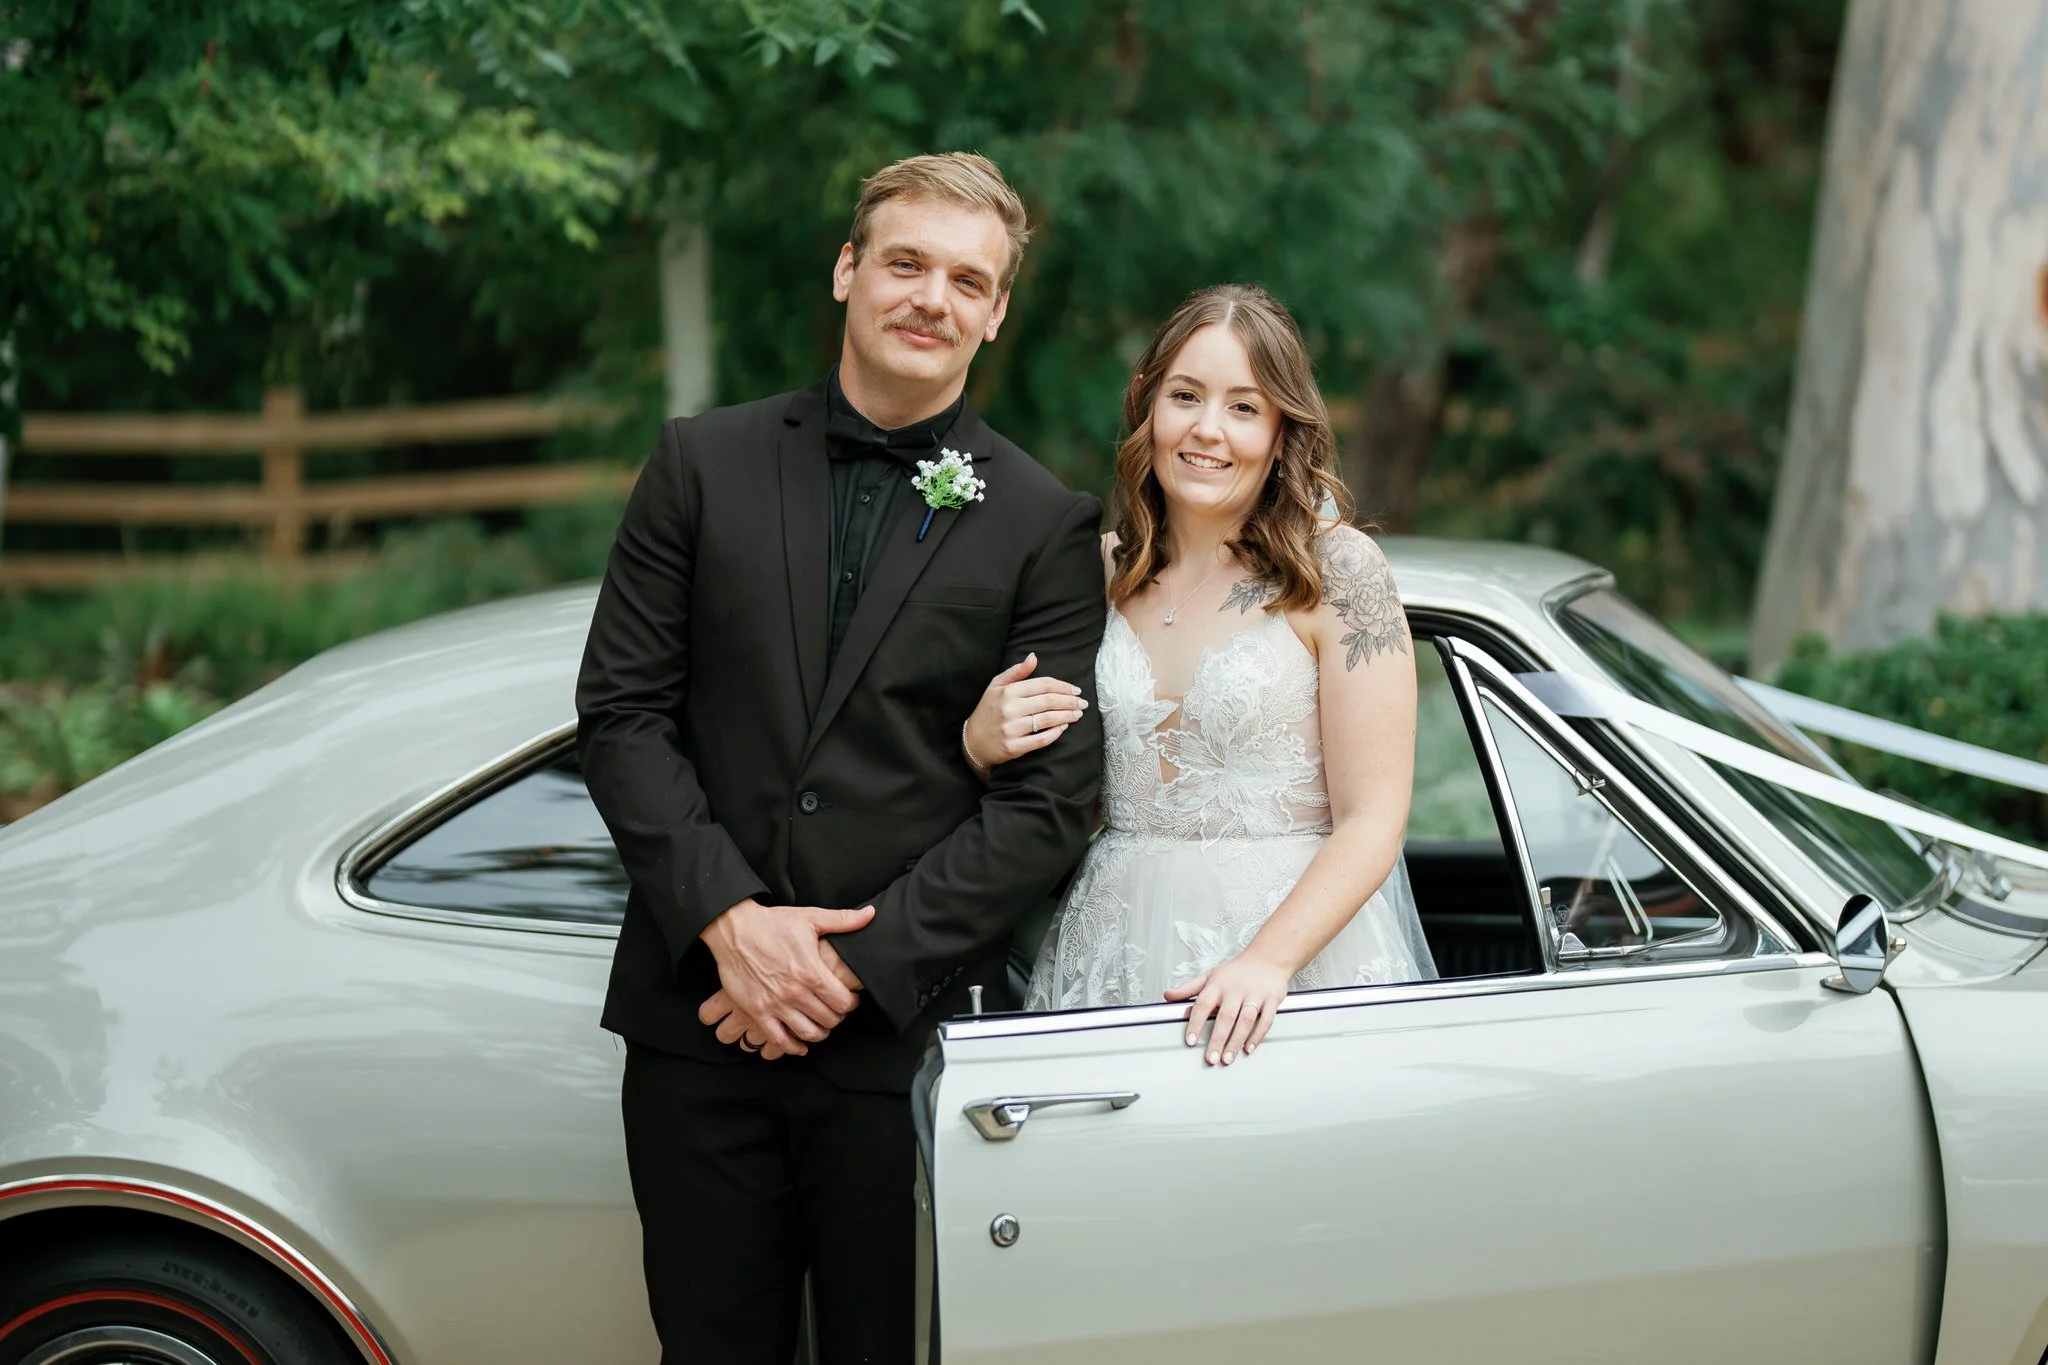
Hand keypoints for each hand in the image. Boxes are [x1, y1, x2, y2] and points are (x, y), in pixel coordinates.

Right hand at [699, 899, 872, 1053]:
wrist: (734, 929)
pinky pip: (779, 1039)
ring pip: (807, 1033)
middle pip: (829, 1020)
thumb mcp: (811, 918)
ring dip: (819, 1033)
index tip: (849, 998)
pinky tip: (799, 1044)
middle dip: (836, 1017)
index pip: (844, 1002)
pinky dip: (792, 1046)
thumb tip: (871, 914)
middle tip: (834, 1010)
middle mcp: (795, 992)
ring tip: (821, 1025)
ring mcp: (775, 1004)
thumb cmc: (773, 923)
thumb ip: (844, 920)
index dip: (851, 1002)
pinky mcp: (757, 1011)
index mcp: (812, 972)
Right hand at [962, 653, 1086, 774]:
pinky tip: (1064, 728)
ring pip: (1048, 719)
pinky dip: (1056, 733)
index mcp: (1008, 691)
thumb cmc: (988, 710)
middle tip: (1082, 703)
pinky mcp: (1014, 747)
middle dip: (1070, 701)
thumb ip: (1017, 672)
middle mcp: (1010, 709)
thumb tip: (1034, 657)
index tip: (1076, 690)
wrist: (972, 741)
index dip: (1063, 686)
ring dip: (1067, 716)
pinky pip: (1041, 739)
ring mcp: (1012, 729)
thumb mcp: (996, 686)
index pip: (1043, 685)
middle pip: (1049, 701)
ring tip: (1078, 714)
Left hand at [1165, 950, 1291, 1065]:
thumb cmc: (1236, 972)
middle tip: (1211, 1058)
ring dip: (1236, 1041)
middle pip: (1226, 1016)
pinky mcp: (1272, 999)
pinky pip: (1265, 1020)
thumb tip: (1167, 995)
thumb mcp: (1209, 976)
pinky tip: (1248, 1048)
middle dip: (1217, 1039)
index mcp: (1218, 984)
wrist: (1267, 958)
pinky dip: (1257, 1036)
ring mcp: (1255, 994)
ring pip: (1245, 1020)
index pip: (1203, 1004)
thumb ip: (1188, 988)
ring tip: (1227, 1058)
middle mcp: (1236, 989)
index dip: (1195, 1023)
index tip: (1190, 1041)